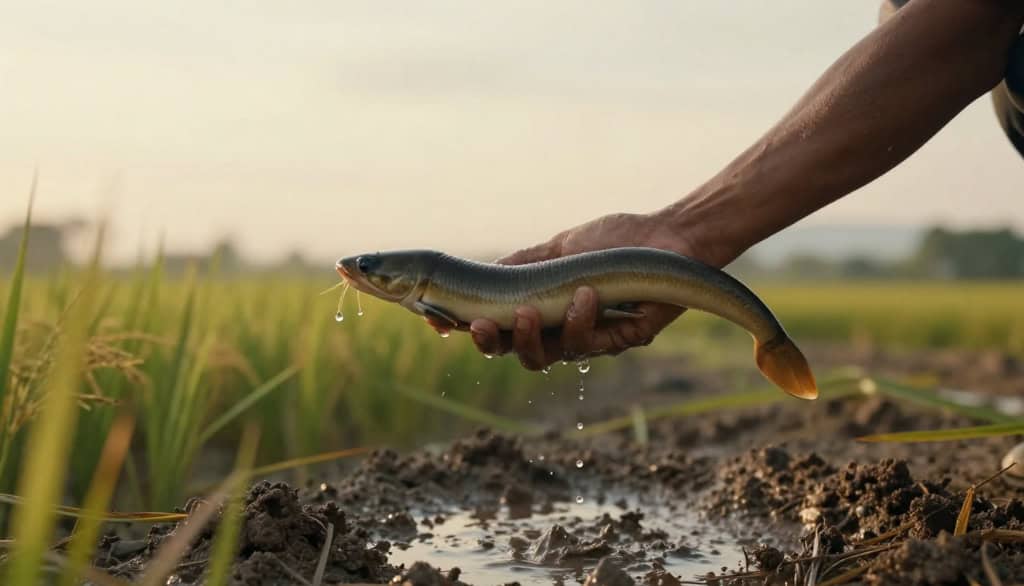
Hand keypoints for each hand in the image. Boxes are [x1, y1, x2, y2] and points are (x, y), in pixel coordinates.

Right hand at [430, 211, 729, 369]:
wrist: (670, 236)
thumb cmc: (617, 239)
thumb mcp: (559, 247)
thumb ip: (521, 264)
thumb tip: (476, 275)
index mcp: (542, 309)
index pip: (498, 327)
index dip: (469, 329)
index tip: (438, 321)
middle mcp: (561, 329)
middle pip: (515, 352)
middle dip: (492, 343)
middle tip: (479, 327)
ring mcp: (590, 338)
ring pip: (546, 356)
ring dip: (531, 338)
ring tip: (530, 311)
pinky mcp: (620, 340)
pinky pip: (589, 344)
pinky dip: (581, 322)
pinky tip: (585, 296)